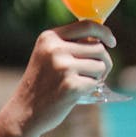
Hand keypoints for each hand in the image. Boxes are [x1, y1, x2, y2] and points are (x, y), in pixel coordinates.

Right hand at [7, 22, 114, 136]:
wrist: (24, 111)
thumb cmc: (41, 84)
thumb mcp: (48, 56)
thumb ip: (70, 44)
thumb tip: (102, 39)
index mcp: (49, 37)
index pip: (87, 25)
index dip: (104, 32)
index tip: (111, 42)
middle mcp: (55, 49)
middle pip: (98, 47)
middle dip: (103, 61)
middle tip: (96, 74)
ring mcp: (63, 67)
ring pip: (101, 65)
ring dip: (97, 76)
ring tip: (82, 83)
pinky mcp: (70, 85)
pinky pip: (96, 83)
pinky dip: (91, 89)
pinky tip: (76, 93)